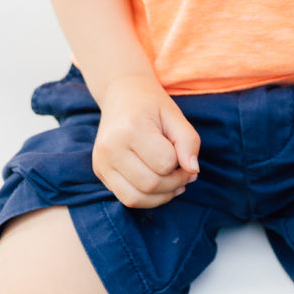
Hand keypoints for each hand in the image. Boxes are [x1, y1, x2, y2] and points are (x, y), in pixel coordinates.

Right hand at [92, 74, 200, 208]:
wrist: (122, 94)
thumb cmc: (152, 105)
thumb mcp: (175, 115)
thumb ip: (189, 142)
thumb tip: (193, 172)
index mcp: (131, 128)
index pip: (165, 162)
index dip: (181, 163)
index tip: (185, 155)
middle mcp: (111, 147)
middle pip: (151, 184)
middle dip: (174, 183)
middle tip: (185, 173)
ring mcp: (102, 161)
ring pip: (137, 199)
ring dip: (162, 196)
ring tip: (173, 182)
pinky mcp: (100, 171)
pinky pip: (126, 199)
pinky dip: (147, 199)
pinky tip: (159, 186)